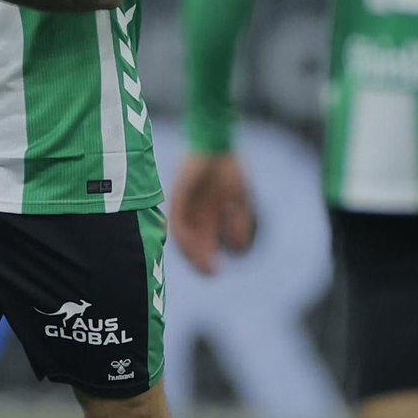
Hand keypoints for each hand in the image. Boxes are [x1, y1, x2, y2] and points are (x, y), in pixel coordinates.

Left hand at [170, 152, 254, 275]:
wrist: (217, 143)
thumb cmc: (230, 167)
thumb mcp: (240, 198)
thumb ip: (240, 221)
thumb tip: (240, 246)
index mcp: (207, 213)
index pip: (203, 241)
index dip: (208, 257)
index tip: (216, 272)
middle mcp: (193, 212)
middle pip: (191, 242)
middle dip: (199, 260)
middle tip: (210, 274)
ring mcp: (184, 205)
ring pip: (183, 236)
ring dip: (192, 252)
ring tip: (203, 265)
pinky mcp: (177, 196)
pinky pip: (177, 221)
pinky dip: (184, 236)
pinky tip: (193, 247)